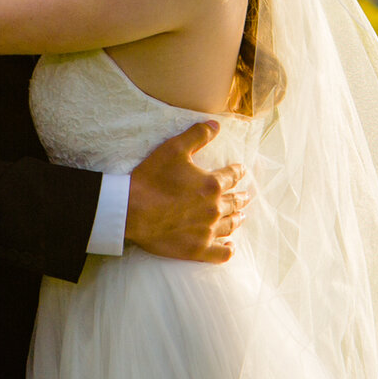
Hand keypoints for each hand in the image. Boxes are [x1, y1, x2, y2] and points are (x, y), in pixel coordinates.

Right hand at [125, 121, 250, 263]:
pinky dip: (228, 249)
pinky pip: (221, 253)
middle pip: (235, 201)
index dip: (238, 172)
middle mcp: (214, 208)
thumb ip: (197, 135)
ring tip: (241, 216)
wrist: (131, 211)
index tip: (241, 171)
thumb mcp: (173, 148)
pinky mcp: (197, 249)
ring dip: (238, 218)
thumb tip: (216, 125)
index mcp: (211, 184)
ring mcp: (207, 231)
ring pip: (230, 225)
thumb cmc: (151, 178)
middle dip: (241, 197)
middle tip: (246, 196)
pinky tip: (231, 246)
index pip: (232, 176)